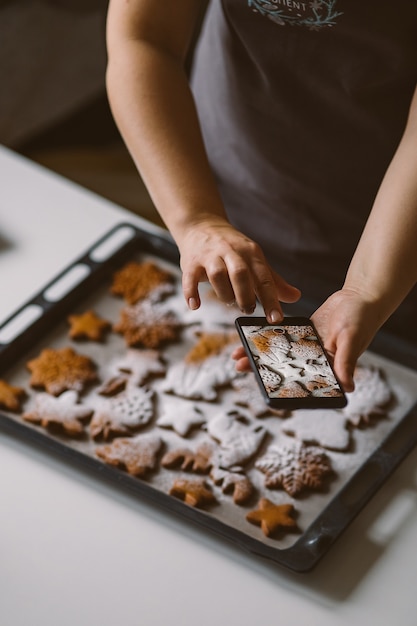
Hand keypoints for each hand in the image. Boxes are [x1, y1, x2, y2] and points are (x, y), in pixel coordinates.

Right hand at [177, 217, 300, 321]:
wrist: (202, 226)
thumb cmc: (233, 249)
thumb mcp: (255, 260)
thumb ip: (273, 281)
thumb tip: (295, 297)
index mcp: (251, 253)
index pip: (264, 278)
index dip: (271, 299)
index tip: (276, 318)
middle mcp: (231, 252)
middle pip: (241, 274)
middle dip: (246, 296)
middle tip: (248, 310)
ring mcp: (210, 256)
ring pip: (217, 275)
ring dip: (224, 294)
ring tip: (228, 302)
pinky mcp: (191, 262)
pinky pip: (190, 278)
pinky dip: (191, 292)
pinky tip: (195, 305)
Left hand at [232, 288, 384, 392]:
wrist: (361, 296)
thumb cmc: (362, 319)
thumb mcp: (352, 341)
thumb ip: (346, 363)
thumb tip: (347, 388)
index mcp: (328, 367)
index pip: (304, 382)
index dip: (284, 387)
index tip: (264, 387)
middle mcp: (317, 360)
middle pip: (286, 369)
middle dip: (263, 370)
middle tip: (240, 367)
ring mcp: (308, 346)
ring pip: (280, 354)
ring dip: (261, 354)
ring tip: (239, 354)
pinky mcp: (304, 332)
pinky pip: (283, 337)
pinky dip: (269, 338)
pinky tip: (252, 338)